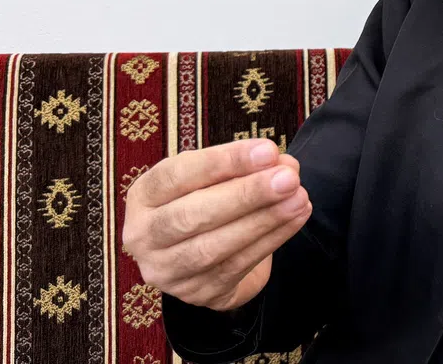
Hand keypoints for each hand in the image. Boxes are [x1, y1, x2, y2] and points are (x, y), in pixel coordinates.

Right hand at [123, 138, 311, 311]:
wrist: (200, 256)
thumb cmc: (206, 200)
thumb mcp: (215, 177)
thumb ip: (244, 166)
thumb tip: (283, 164)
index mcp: (143, 196)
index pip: (178, 175)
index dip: (224, 162)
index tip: (268, 150)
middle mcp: (144, 236)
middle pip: (192, 215)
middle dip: (246, 195)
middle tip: (288, 179)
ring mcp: (167, 270)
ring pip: (214, 247)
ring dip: (264, 220)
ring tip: (299, 198)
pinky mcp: (196, 292)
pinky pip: (236, 267)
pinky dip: (271, 240)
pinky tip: (296, 218)